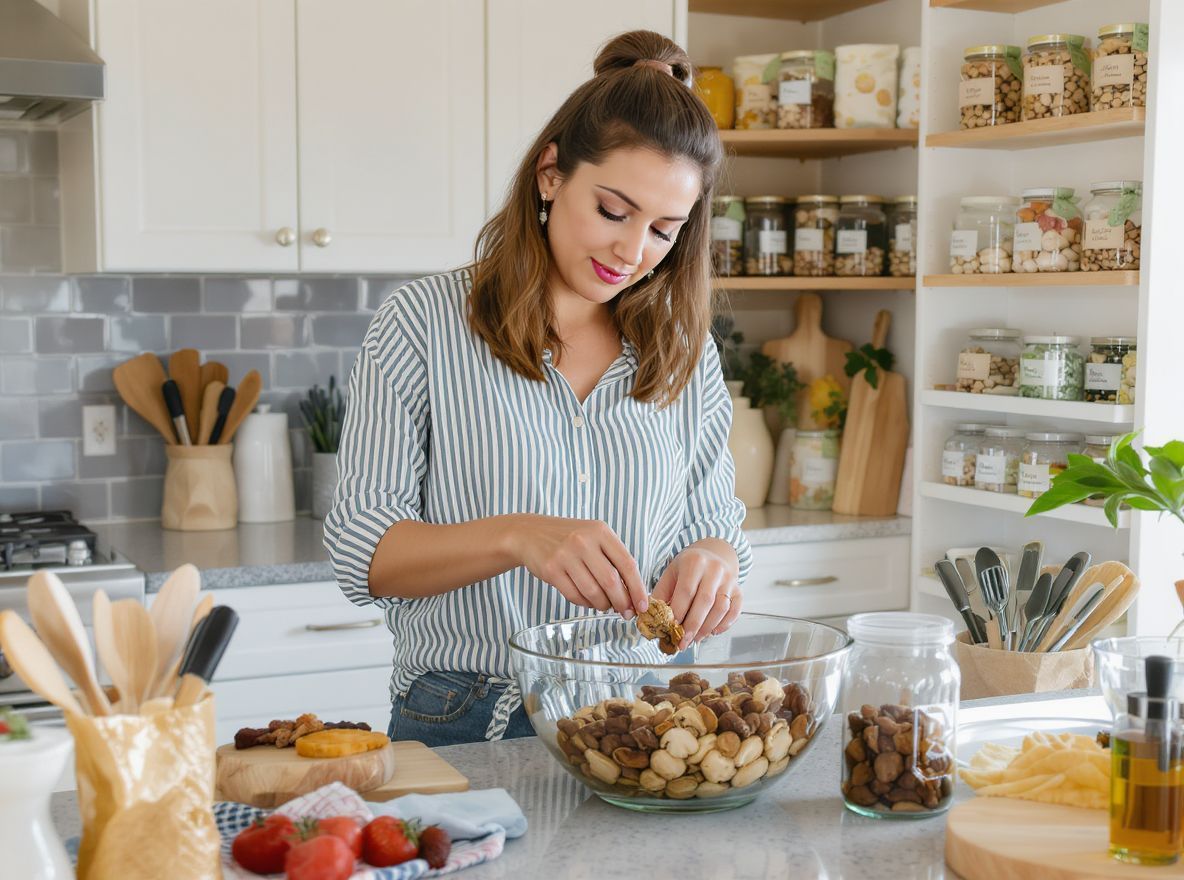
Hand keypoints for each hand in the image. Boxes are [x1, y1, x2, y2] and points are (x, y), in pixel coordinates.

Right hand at [506, 515, 647, 616]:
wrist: (530, 533)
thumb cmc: (568, 539)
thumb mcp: (593, 537)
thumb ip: (613, 559)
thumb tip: (633, 593)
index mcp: (600, 531)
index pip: (627, 564)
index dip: (638, 588)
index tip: (643, 605)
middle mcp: (584, 541)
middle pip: (611, 581)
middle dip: (622, 602)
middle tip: (626, 612)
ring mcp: (566, 555)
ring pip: (593, 592)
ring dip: (603, 605)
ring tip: (604, 605)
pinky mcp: (551, 570)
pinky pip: (575, 596)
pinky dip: (585, 603)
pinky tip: (587, 600)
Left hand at [652, 544, 740, 647]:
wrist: (713, 554)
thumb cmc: (687, 568)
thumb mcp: (671, 574)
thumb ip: (661, 595)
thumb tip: (650, 619)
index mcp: (694, 562)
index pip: (686, 591)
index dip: (679, 612)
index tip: (670, 628)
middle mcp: (714, 569)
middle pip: (705, 601)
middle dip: (693, 625)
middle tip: (682, 642)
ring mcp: (729, 579)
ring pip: (721, 608)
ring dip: (707, 628)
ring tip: (694, 639)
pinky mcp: (739, 590)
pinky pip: (735, 610)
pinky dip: (725, 624)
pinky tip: (712, 632)